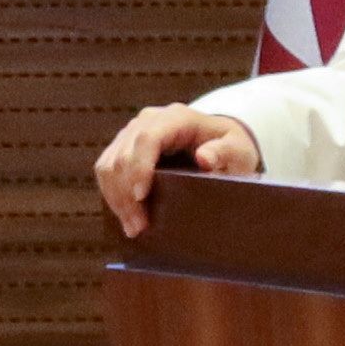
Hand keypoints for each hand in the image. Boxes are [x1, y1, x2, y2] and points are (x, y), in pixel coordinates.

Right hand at [95, 106, 259, 235]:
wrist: (219, 143)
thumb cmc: (230, 149)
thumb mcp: (238, 151)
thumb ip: (225, 153)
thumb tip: (204, 158)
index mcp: (176, 118)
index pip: (147, 139)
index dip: (139, 167)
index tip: (142, 197)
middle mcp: (148, 120)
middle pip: (122, 154)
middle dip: (126, 193)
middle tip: (139, 227)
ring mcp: (131, 132)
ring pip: (108, 164)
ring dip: (115, 198)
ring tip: (132, 227)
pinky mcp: (122, 147)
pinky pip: (106, 171)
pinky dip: (112, 195)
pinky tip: (125, 216)